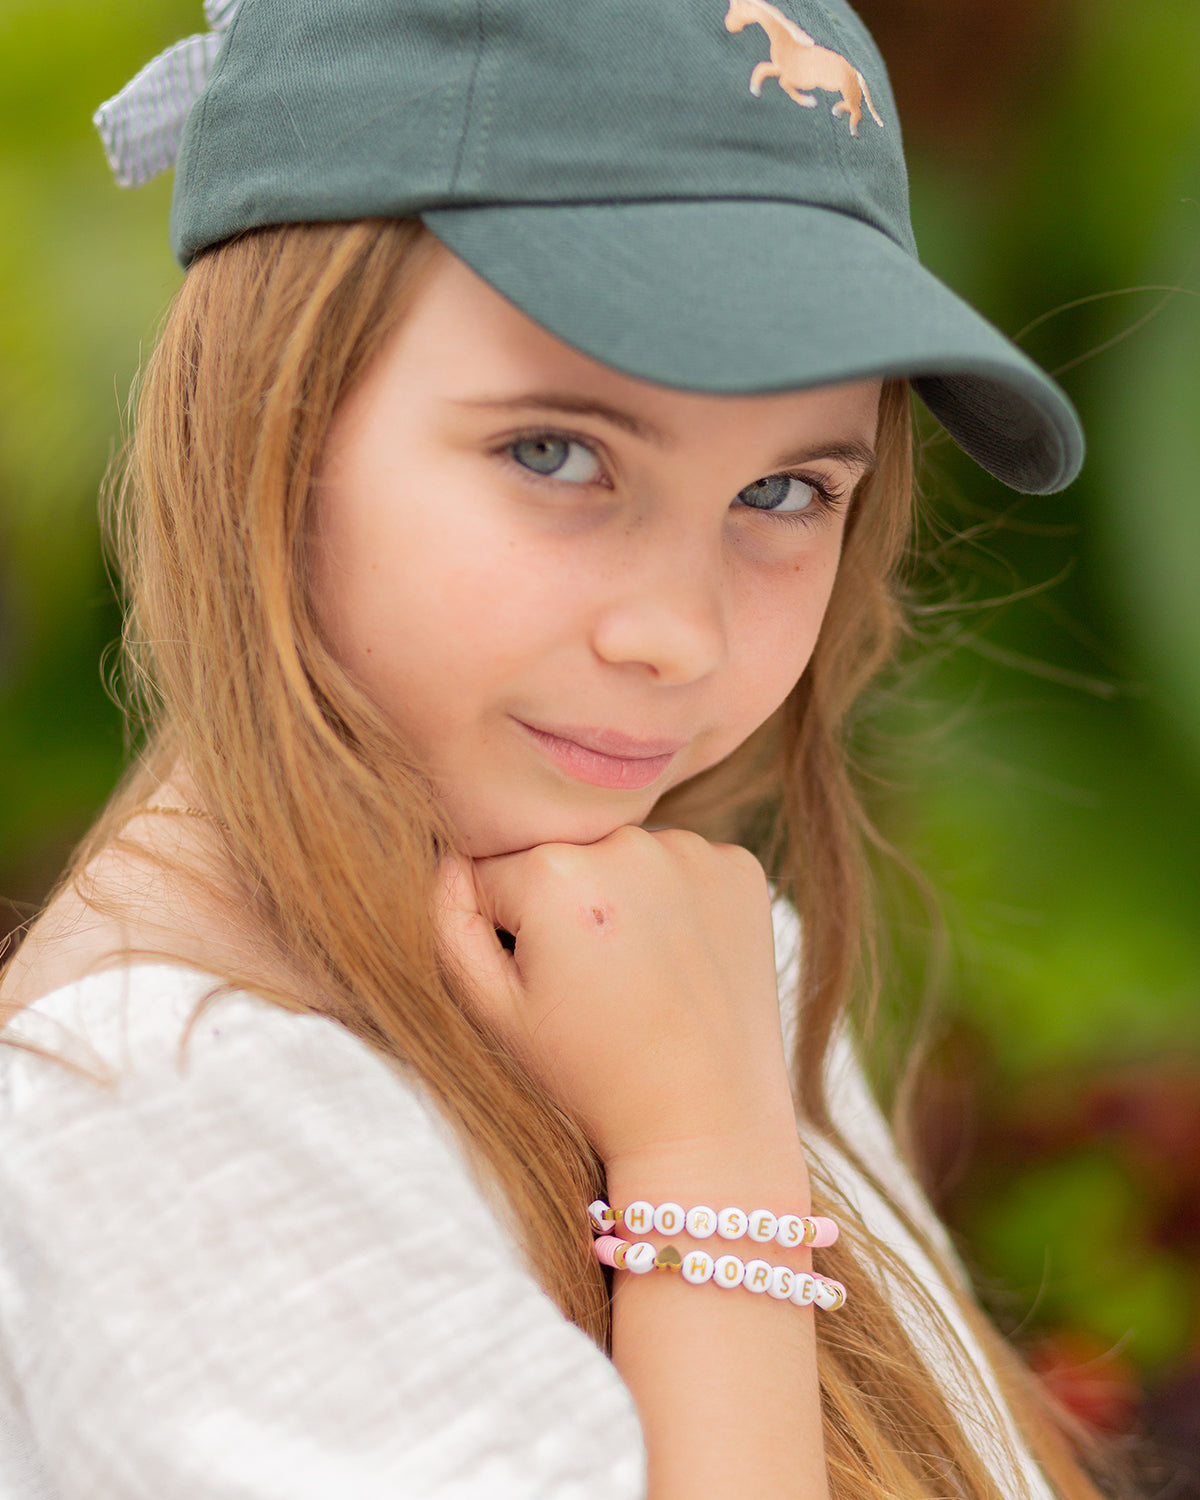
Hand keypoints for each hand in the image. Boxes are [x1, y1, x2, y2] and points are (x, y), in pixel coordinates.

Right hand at [433, 826, 797, 1168]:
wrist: (705, 1123)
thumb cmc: (588, 1074)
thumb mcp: (493, 1009)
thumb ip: (448, 920)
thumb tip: (447, 856)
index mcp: (554, 873)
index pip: (495, 871)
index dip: (505, 930)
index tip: (543, 982)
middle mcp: (628, 842)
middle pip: (563, 856)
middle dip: (564, 906)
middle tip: (594, 984)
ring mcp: (694, 851)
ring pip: (623, 855)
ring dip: (621, 897)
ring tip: (638, 975)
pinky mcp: (741, 868)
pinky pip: (682, 864)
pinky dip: (677, 900)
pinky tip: (681, 960)